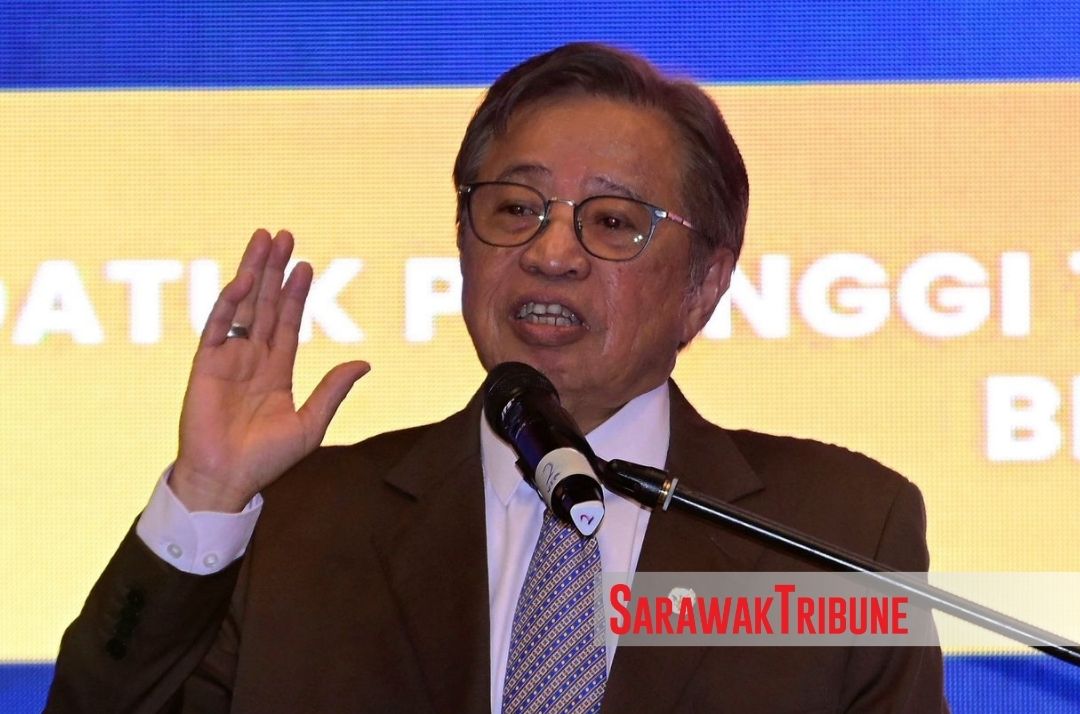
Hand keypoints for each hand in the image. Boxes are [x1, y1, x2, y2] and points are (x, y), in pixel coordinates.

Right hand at [171, 229, 369, 511]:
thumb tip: (364, 363)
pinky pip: (218, 325)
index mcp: (277, 371)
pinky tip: (244, 278)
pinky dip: (230, 300)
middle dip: (276, 270)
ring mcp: (228, 358)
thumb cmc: (266, 461)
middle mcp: (252, 358)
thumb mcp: (310, 424)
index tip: (306, 265)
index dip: (297, 293)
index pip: (289, 322)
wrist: (226, 481)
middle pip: (267, 304)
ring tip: (264, 240)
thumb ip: (333, 391)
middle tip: (284, 235)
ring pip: (243, 305)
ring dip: (254, 272)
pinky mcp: (206, 364)